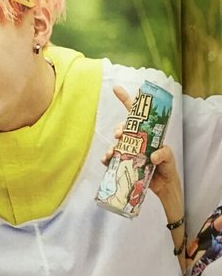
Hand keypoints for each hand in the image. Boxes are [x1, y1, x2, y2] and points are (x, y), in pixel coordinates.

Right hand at [102, 86, 181, 201]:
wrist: (164, 186)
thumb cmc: (167, 168)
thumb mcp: (169, 159)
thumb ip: (163, 154)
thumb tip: (152, 156)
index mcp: (147, 134)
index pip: (136, 114)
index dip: (126, 100)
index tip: (116, 89)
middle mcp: (136, 140)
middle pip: (123, 128)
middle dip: (119, 128)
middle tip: (119, 134)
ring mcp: (129, 151)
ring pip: (116, 143)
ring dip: (111, 146)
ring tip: (112, 152)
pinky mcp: (123, 163)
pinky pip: (111, 158)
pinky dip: (106, 158)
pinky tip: (106, 160)